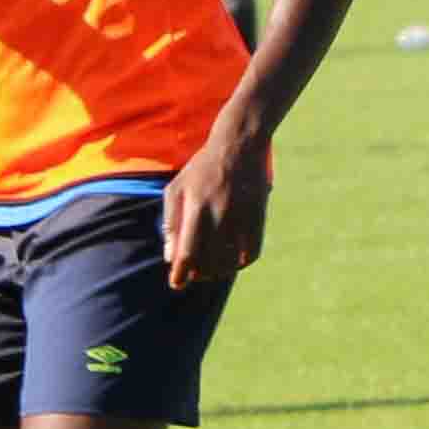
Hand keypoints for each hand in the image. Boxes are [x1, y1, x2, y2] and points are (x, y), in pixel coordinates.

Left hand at [162, 136, 269, 290]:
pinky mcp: (258, 217)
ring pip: (230, 261)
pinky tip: (233, 261)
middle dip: (197, 274)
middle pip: (208, 262)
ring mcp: (242, 216)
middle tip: (193, 273)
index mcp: (196, 208)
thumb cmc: (201, 169)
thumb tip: (170, 257)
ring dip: (217, 271)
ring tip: (210, 269)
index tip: (177, 283)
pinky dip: (241, 263)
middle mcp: (220, 214)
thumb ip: (170, 223)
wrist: (238, 146)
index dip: (180, 274)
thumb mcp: (175, 189)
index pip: (187, 253)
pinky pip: (252, 253)